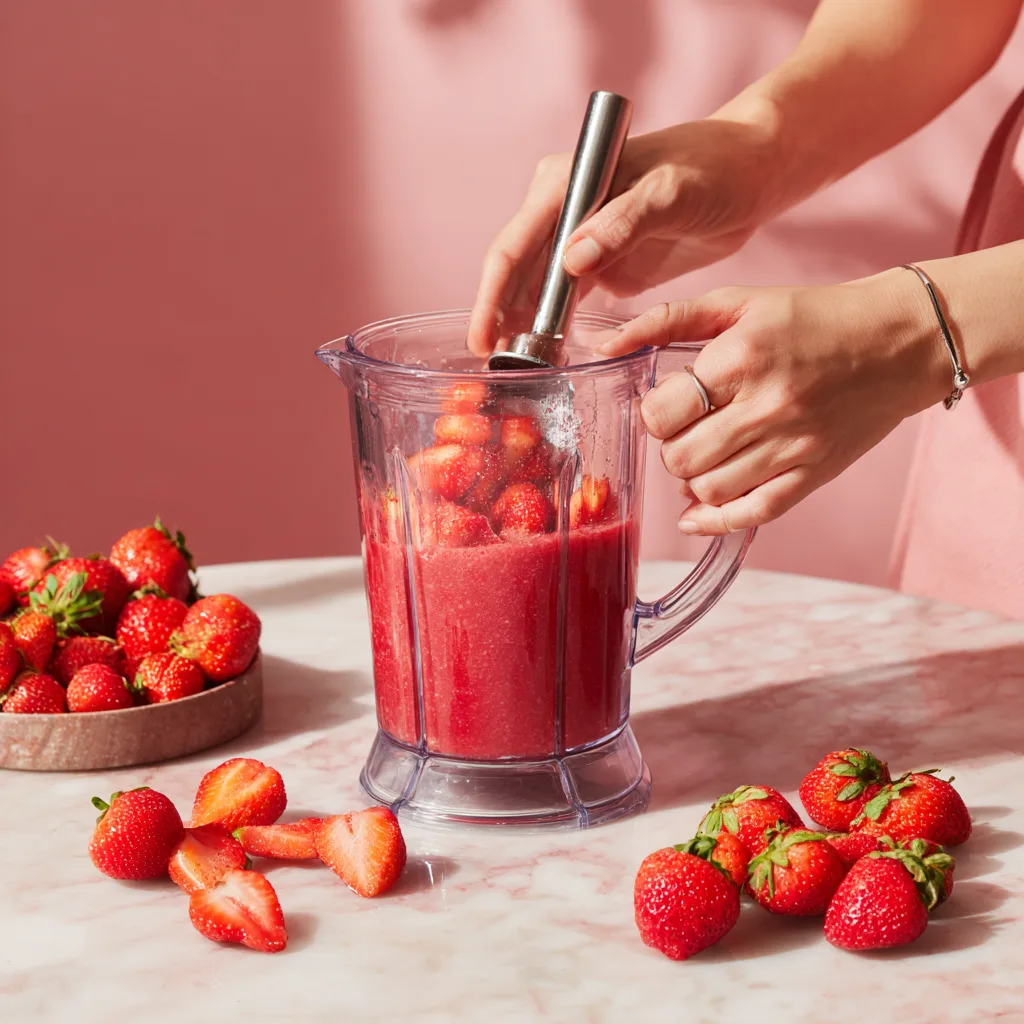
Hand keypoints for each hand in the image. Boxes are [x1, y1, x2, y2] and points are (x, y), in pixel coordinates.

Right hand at [467, 116, 782, 355]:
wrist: (750, 176)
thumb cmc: (713, 169)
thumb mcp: (671, 191)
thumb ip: (622, 222)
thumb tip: (571, 260)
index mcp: (566, 184)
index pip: (514, 245)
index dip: (492, 295)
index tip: (482, 338)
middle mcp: (563, 211)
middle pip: (517, 273)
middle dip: (501, 318)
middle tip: (497, 367)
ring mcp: (581, 240)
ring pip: (537, 291)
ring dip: (524, 327)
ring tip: (517, 369)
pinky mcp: (603, 264)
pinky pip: (566, 300)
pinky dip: (553, 326)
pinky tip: (547, 354)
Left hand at [597, 270, 950, 534]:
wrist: (901, 340)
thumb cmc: (813, 318)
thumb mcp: (738, 302)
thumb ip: (666, 320)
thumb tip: (605, 344)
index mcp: (740, 359)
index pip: (661, 414)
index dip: (656, 412)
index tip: (671, 403)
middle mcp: (765, 407)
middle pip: (678, 458)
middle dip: (672, 444)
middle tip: (690, 427)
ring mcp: (791, 447)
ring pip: (706, 490)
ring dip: (693, 476)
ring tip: (708, 451)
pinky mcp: (812, 475)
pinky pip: (750, 514)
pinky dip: (714, 520)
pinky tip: (699, 511)